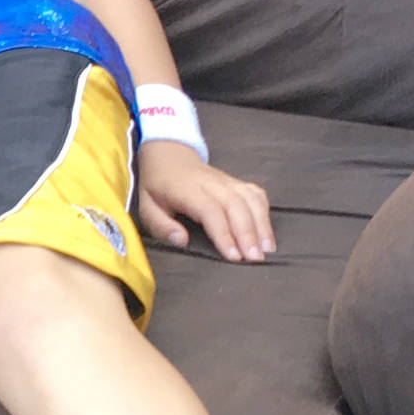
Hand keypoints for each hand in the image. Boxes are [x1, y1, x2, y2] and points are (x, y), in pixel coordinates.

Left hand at [137, 141, 274, 262]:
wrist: (169, 155)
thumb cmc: (157, 186)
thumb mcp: (146, 207)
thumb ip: (160, 225)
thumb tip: (181, 240)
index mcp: (186, 189)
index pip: (210, 210)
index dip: (223, 233)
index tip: (233, 256)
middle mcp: (211, 182)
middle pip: (235, 205)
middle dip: (248, 233)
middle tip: (255, 259)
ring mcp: (226, 180)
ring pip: (250, 199)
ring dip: (261, 224)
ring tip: (267, 250)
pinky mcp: (236, 182)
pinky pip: (256, 194)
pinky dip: (265, 212)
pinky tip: (267, 233)